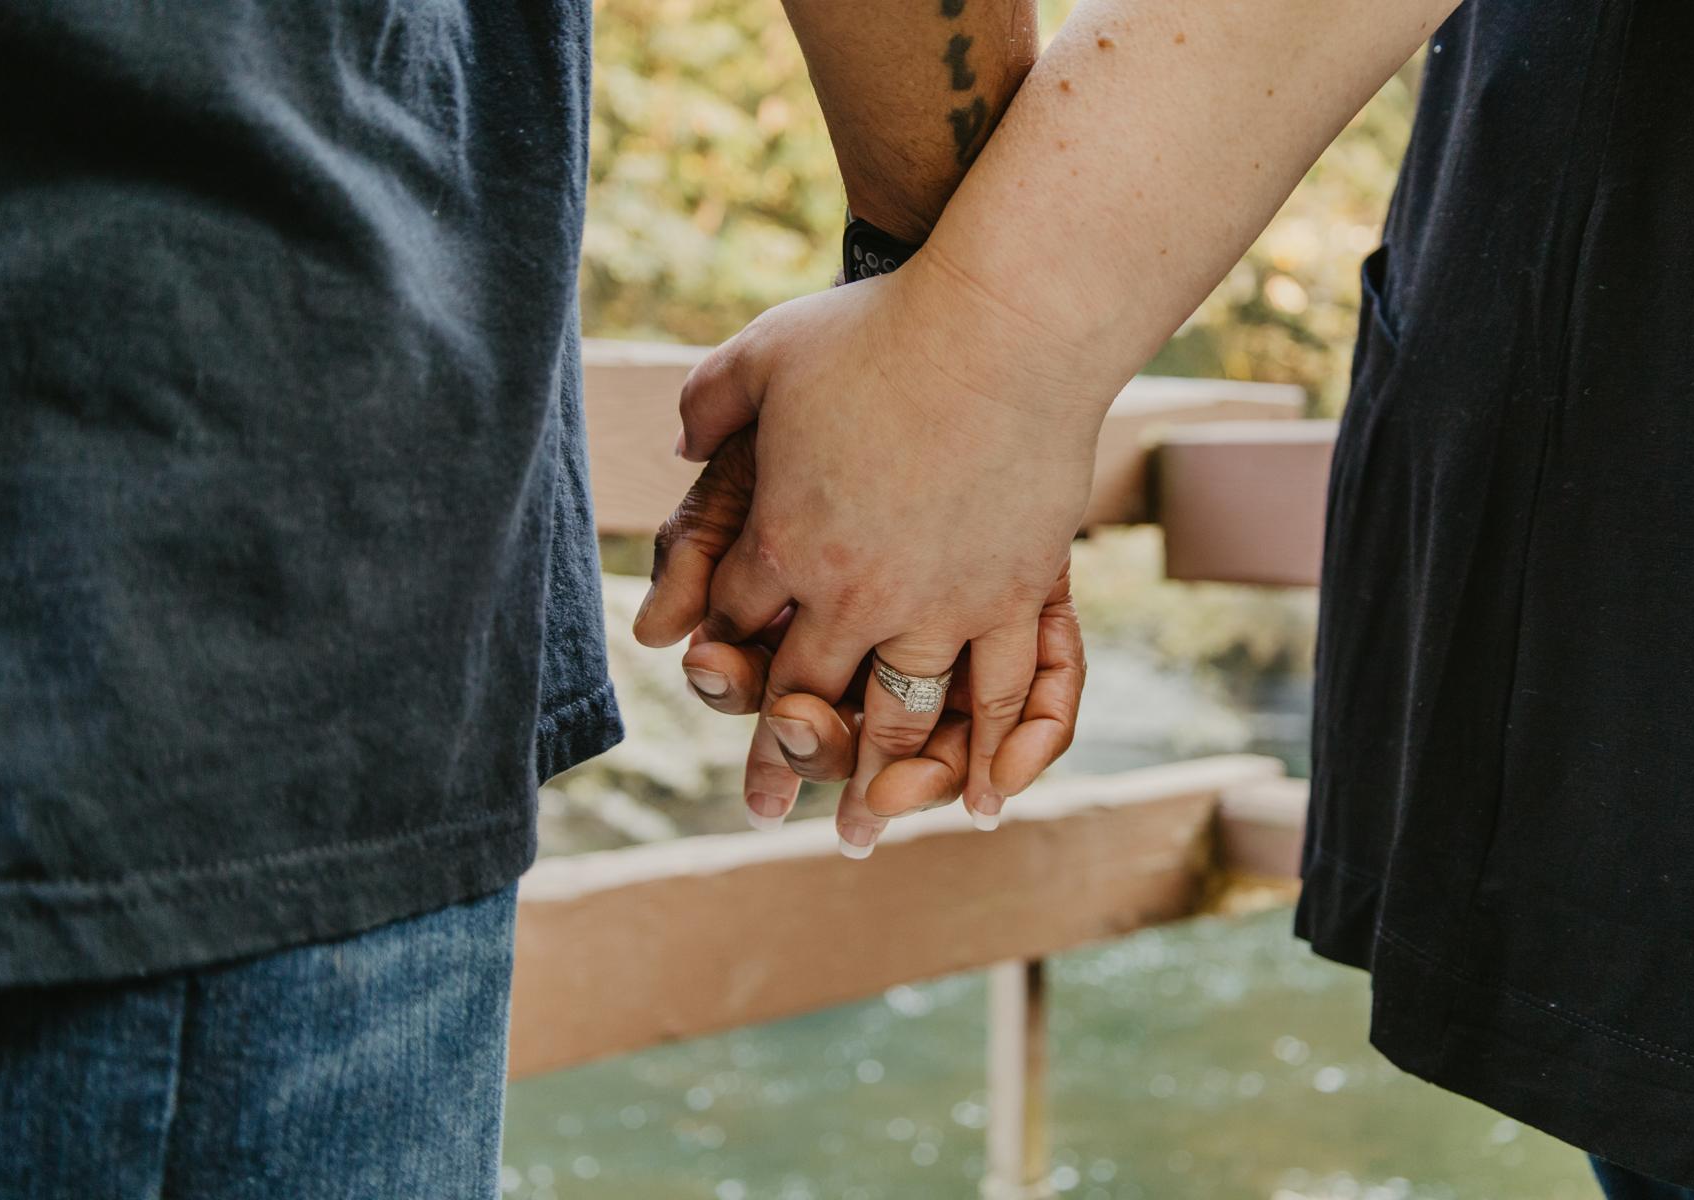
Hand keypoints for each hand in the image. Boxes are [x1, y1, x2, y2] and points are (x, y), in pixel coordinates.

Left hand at [635, 256, 1103, 851]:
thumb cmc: (880, 329)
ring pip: (897, 720)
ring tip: (857, 831)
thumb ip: (707, 401)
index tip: (710, 683)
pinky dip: (989, 760)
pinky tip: (974, 806)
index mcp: (784, 541)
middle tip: (760, 810)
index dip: (717, 653)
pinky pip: (1004, 699)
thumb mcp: (765, 353)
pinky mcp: (1017, 596)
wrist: (1006, 323)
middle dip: (776, 756)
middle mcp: (857, 594)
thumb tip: (677, 444)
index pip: (734, 623)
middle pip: (804, 696)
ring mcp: (943, 604)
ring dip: (873, 782)